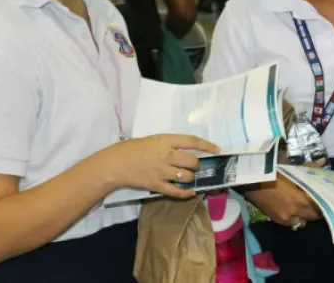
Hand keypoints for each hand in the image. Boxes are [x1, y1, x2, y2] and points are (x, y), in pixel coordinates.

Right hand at [101, 134, 219, 199]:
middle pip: (193, 162)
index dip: (207, 146)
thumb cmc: (133, 148)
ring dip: (191, 177)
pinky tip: (191, 192)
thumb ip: (170, 145)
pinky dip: (186, 192)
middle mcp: (167, 156)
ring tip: (188, 176)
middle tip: (193, 166)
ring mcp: (163, 172)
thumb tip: (188, 151)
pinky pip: (177, 191)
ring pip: (188, 176)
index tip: (217, 150)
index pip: (192, 142)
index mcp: (166, 141)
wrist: (116, 164)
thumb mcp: (153, 140)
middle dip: (196, 165)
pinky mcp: (157, 185)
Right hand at [244, 175, 321, 227]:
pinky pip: (292, 224)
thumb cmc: (273, 172)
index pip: (321, 207)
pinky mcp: (277, 221)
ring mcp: (286, 219)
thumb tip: (323, 162)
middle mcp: (295, 212)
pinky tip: (292, 210)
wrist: (251, 180)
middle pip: (313, 217)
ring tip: (303, 207)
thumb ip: (310, 168)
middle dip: (316, 210)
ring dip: (305, 216)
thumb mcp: (293, 170)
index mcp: (302, 200)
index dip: (325, 203)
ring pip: (303, 222)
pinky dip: (294, 218)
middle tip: (316, 202)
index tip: (326, 198)